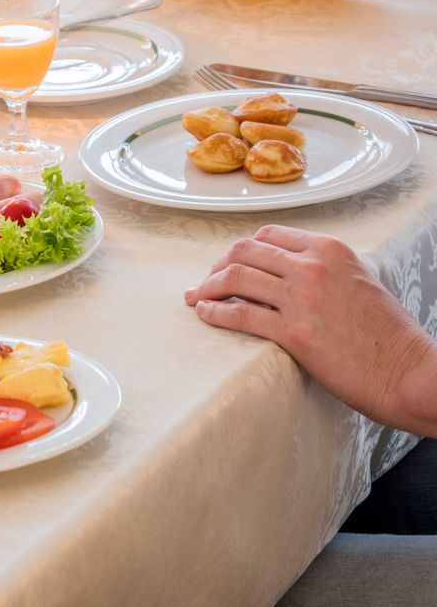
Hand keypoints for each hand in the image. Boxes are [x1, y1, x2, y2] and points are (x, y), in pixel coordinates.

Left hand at [184, 225, 436, 432]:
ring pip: (236, 278)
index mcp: (330, 250)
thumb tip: (286, 272)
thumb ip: (324, 270)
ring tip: (197, 297)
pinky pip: (239, 313)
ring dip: (208, 287)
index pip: (269, 236)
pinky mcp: (294, 333)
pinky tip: (205, 314)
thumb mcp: (358, 281)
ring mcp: (301, 298)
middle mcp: (313, 267)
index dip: (243, 249)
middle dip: (218, 265)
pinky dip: (215, 312)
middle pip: (245, 251)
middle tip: (207, 281)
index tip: (230, 263)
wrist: (409, 371)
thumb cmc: (387, 335)